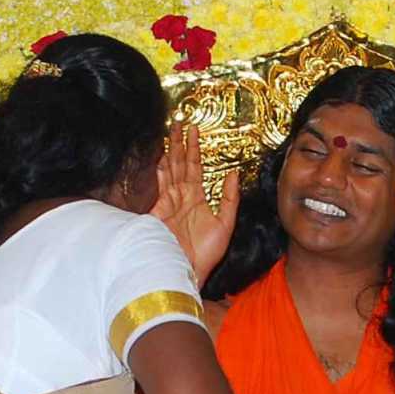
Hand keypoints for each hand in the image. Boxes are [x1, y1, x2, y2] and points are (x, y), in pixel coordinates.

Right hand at [152, 125, 239, 283]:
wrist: (187, 271)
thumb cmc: (204, 255)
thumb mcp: (226, 223)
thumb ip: (230, 198)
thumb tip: (234, 174)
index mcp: (196, 199)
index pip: (194, 167)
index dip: (194, 148)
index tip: (194, 131)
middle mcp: (181, 196)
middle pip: (179, 162)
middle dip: (179, 142)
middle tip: (180, 121)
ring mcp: (169, 200)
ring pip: (169, 167)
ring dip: (170, 148)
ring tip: (171, 129)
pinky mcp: (160, 208)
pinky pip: (161, 183)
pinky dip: (161, 167)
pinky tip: (162, 153)